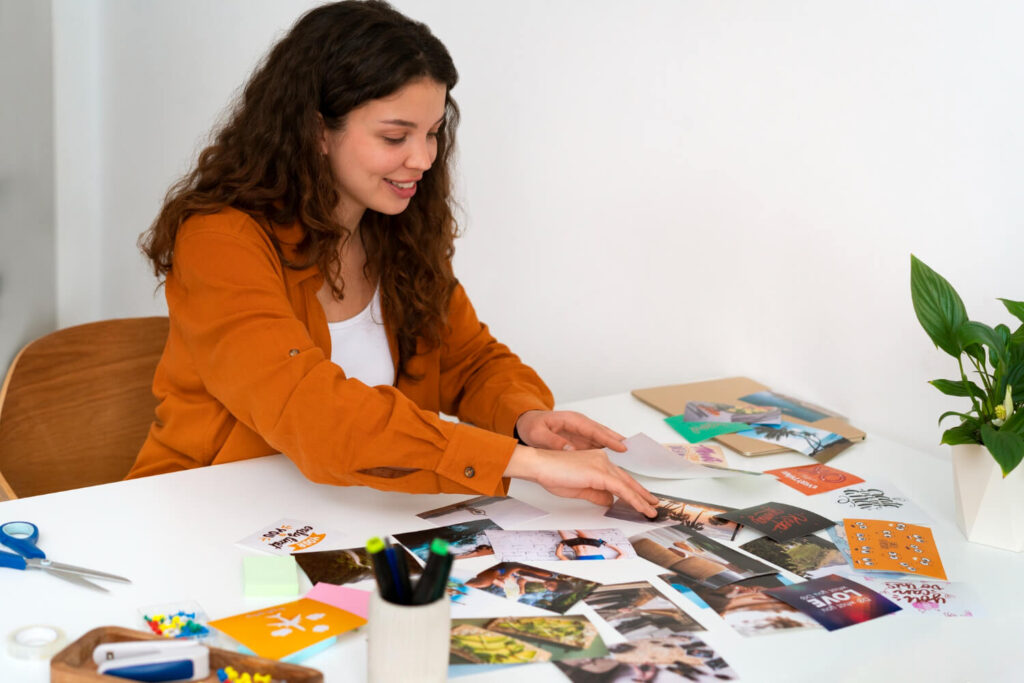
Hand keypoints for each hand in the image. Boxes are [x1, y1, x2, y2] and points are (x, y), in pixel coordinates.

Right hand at [503, 445, 657, 516]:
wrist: (540, 465)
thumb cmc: (552, 474)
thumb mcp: (578, 489)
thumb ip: (596, 494)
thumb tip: (610, 501)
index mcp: (596, 462)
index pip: (618, 478)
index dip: (631, 489)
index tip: (640, 498)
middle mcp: (602, 460)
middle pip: (626, 480)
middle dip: (641, 493)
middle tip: (653, 503)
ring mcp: (602, 465)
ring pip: (627, 485)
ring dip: (641, 499)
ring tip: (651, 510)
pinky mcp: (600, 473)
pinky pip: (622, 489)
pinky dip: (634, 500)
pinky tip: (641, 508)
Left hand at [515, 410, 626, 451]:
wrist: (526, 424)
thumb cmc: (532, 426)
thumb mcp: (538, 434)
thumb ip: (553, 442)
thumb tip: (570, 449)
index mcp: (573, 421)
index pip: (595, 430)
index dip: (610, 439)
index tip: (622, 446)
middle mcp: (581, 425)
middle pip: (605, 434)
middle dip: (620, 443)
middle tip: (635, 452)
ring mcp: (582, 432)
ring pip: (604, 441)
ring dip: (616, 449)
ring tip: (632, 459)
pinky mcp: (581, 440)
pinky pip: (598, 446)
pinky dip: (608, 453)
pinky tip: (616, 462)